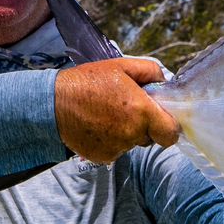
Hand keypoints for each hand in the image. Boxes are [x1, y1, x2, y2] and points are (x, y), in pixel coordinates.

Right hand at [54, 57, 179, 163]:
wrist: (53, 103)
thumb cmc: (88, 82)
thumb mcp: (121, 66)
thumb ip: (150, 71)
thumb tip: (165, 82)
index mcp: (142, 112)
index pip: (171, 134)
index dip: (168, 127)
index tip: (159, 117)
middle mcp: (132, 134)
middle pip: (150, 137)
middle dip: (144, 125)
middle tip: (126, 108)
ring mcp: (117, 148)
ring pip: (132, 143)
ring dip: (126, 132)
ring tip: (106, 114)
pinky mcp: (103, 157)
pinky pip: (116, 150)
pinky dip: (110, 140)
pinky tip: (97, 125)